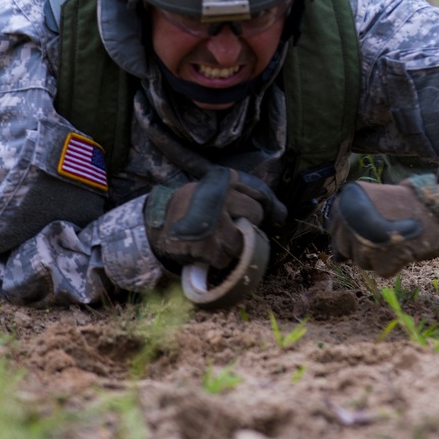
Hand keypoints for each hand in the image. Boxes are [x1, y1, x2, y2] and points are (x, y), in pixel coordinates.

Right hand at [145, 167, 285, 269]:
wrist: (155, 226)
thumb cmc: (190, 208)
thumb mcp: (211, 190)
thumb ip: (242, 195)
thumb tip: (283, 214)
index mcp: (223, 179)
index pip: (258, 194)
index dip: (255, 208)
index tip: (245, 215)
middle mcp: (221, 196)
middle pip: (255, 214)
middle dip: (245, 224)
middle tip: (227, 227)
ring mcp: (215, 222)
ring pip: (242, 239)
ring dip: (230, 245)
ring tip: (212, 239)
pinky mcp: (209, 246)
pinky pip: (227, 258)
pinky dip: (218, 259)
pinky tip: (204, 250)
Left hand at [326, 174, 438, 276]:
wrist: (437, 206)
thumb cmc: (403, 206)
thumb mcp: (371, 203)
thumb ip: (351, 223)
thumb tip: (335, 257)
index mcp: (347, 200)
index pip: (335, 231)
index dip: (354, 235)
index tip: (370, 230)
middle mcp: (352, 218)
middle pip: (346, 249)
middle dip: (364, 248)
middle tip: (385, 235)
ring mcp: (366, 238)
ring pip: (363, 262)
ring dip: (379, 257)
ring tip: (396, 239)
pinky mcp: (384, 255)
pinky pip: (382, 270)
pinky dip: (394, 264)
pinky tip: (404, 247)